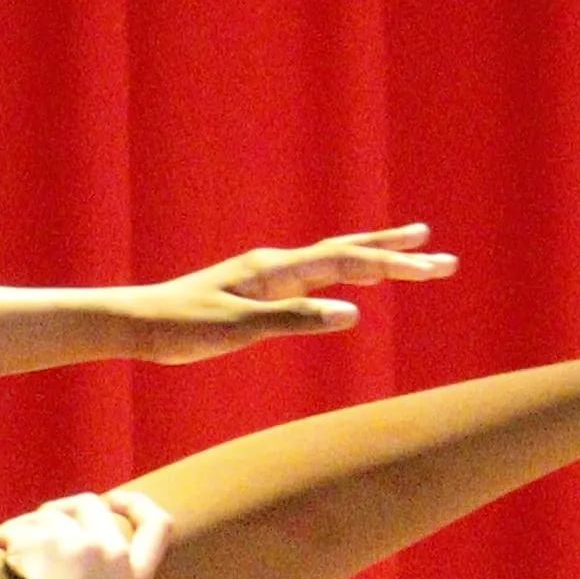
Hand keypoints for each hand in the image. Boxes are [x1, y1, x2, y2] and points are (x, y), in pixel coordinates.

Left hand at [110, 222, 449, 356]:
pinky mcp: (259, 291)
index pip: (347, 261)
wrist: (137, 322)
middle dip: (397, 255)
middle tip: (442, 256)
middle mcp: (277, 265)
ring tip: (412, 250)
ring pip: (333, 259)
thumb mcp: (238, 328)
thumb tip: (351, 312)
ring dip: (374, 257)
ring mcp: (268, 276)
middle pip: (349, 252)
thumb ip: (293, 319)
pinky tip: (350, 280)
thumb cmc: (181, 327)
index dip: (392, 264)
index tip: (432, 266)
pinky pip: (314, 276)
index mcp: (276, 270)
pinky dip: (344, 272)